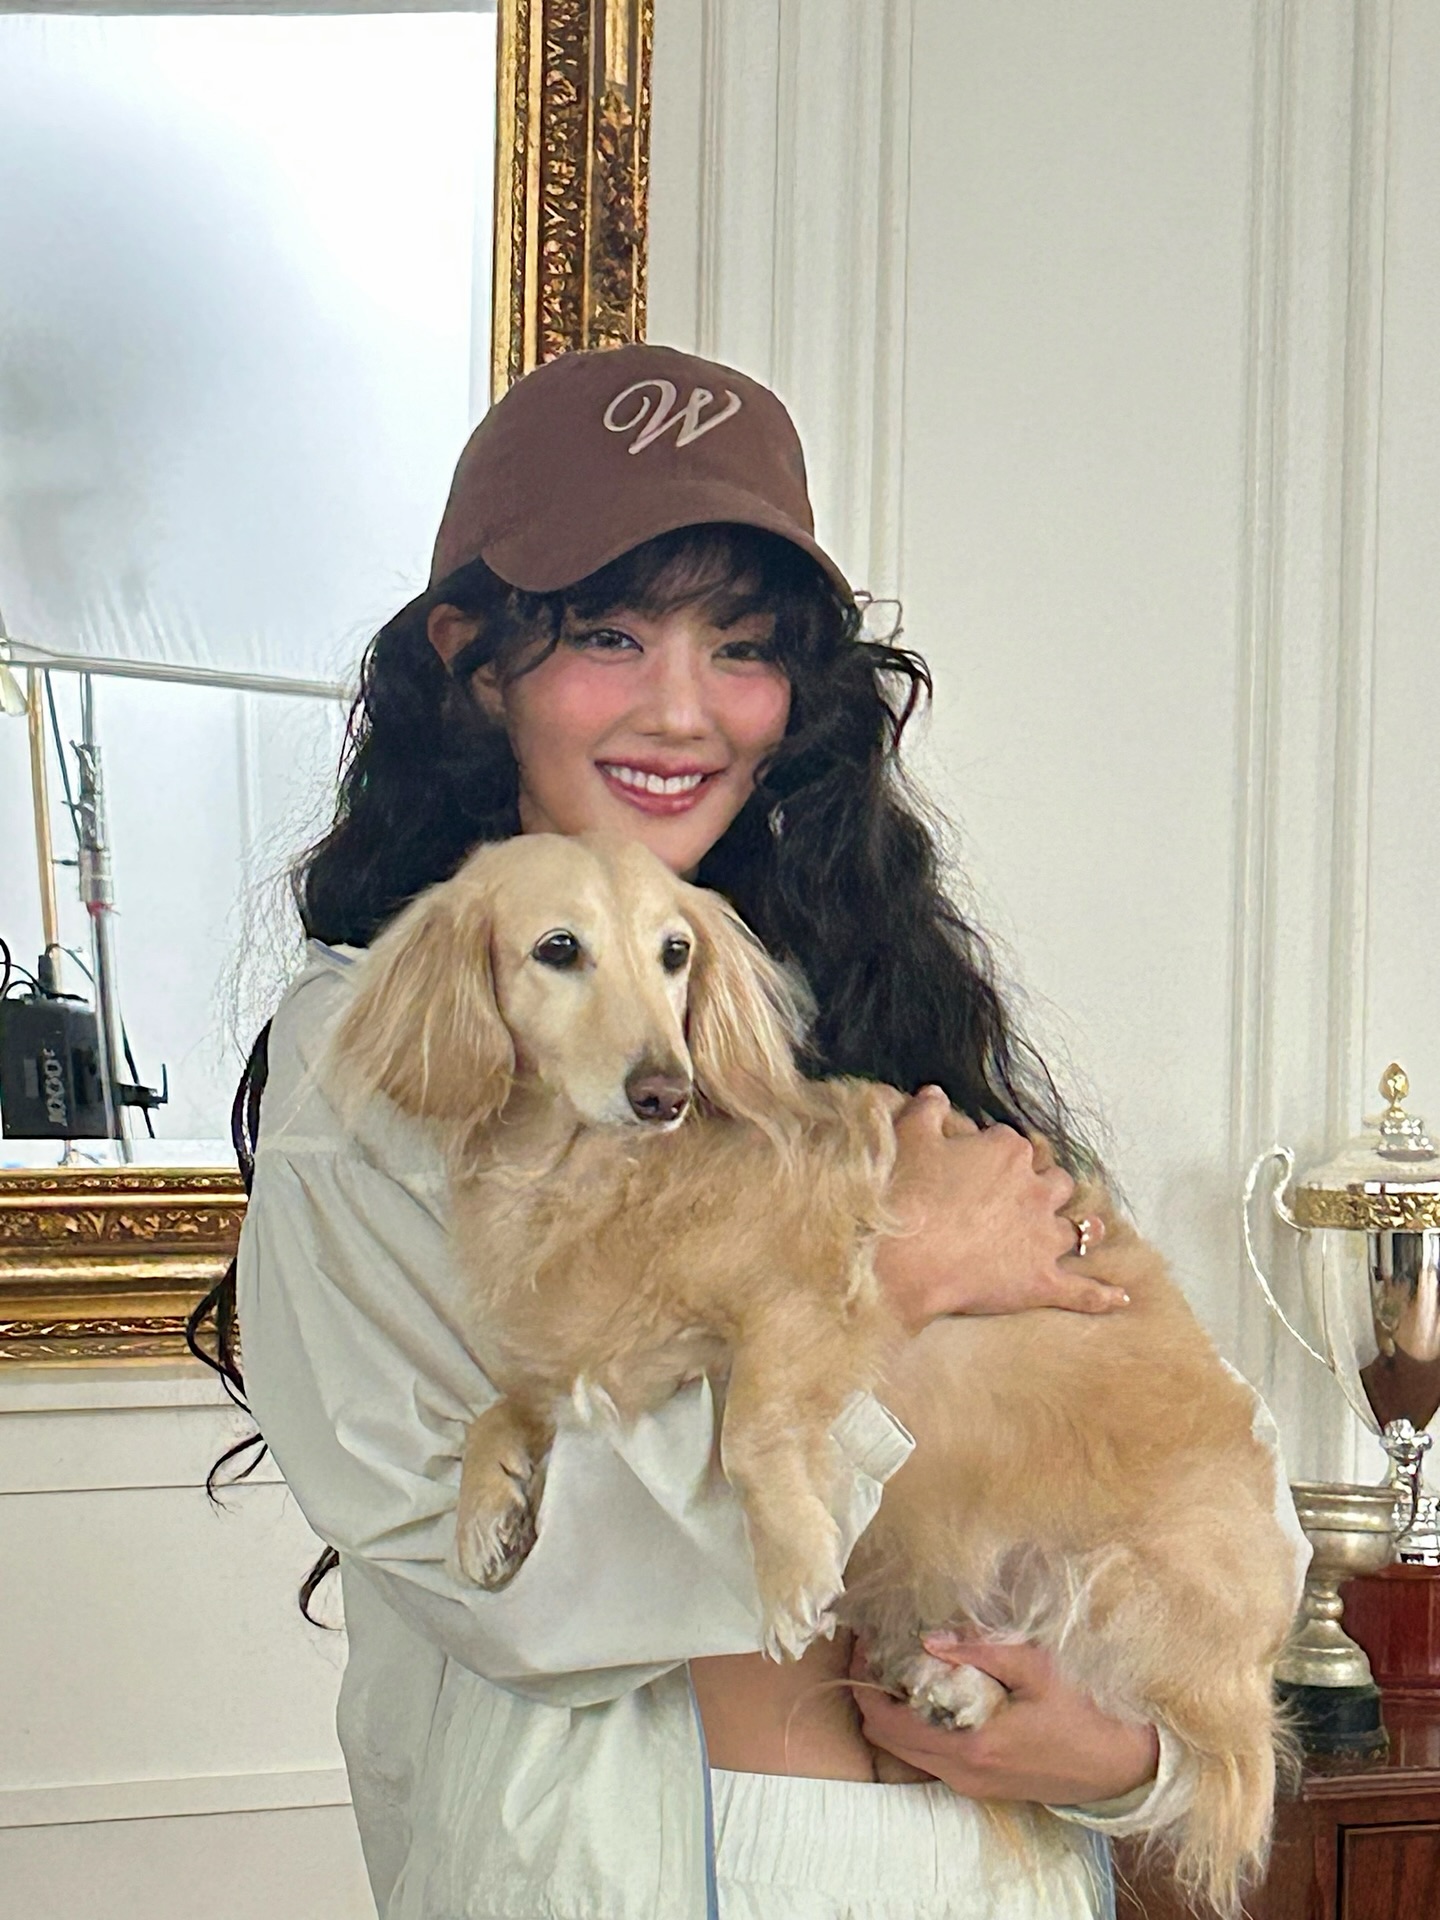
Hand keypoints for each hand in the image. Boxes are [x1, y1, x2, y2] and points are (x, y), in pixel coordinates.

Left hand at [851, 1636, 1159, 1806]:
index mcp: (970, 1745)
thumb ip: (981, 1649)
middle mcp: (961, 1773)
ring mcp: (971, 1784)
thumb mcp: (1037, 1667)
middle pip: (884, 1739)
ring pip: (905, 1750)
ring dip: (894, 1710)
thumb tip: (930, 1637)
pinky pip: (930, 1757)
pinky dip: (918, 1725)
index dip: (864, 1679)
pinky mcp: (982, 1785)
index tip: (864, 1641)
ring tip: (904, 1664)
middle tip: (878, 1649)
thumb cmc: (1085, 1712)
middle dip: (871, 1693)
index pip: (885, 1720)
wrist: (1123, 1766)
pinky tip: (935, 1691)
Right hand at [875, 1086, 1125, 1330]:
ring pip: (1077, 1228)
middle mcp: (1036, 1191)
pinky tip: (1121, 1297)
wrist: (906, 1258)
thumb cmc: (907, 1194)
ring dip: (1082, 1228)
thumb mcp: (911, 1137)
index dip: (993, 1151)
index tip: (976, 1160)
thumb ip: (928, 1110)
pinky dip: (1102, 1295)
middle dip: (1046, 1185)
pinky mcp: (1042, 1281)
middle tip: (1029, 1193)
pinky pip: (1082, 1290)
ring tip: (1088, 1229)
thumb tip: (936, 1094)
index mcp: (1008, 1152)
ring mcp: (1043, 1238)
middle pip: (1055, 1181)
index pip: (1010, 1142)